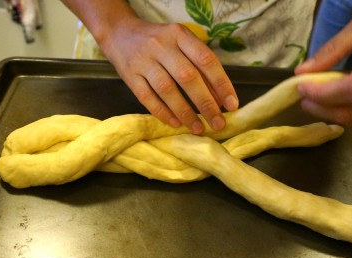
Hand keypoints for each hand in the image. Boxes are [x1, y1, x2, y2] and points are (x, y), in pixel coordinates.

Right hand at [100, 17, 238, 133]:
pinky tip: (175, 123)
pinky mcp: (129, 76)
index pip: (206, 60)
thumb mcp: (181, 43)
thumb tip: (219, 98)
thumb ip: (200, 66)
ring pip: (167, 90)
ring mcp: (143, 61)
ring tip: (198, 128)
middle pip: (188, 77)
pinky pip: (147, 98)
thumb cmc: (159, 42)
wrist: (120, 34)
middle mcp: (162, 46)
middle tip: (218, 123)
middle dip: (206, 103)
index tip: (231, 105)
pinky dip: (163, 112)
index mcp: (180, 35)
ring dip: (185, 112)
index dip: (221, 84)